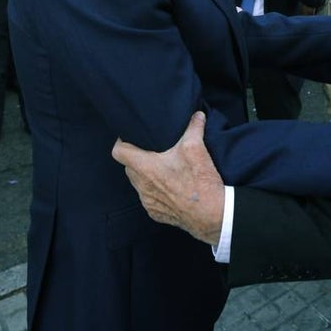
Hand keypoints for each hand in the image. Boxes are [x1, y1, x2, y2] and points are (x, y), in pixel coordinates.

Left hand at [111, 112, 224, 244]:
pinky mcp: (156, 213)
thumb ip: (194, 127)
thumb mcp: (197, 149)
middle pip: (128, 167)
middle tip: (152, 150)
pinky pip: (148, 198)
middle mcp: (142, 187)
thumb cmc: (200, 182)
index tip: (130, 137)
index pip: (118, 152)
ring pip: (138, 184)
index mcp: (146, 168)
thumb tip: (197, 115)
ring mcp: (148, 202)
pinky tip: (171, 186)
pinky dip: (155, 190)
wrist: (211, 215)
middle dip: (137, 157)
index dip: (121, 141)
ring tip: (163, 167)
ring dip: (146, 175)